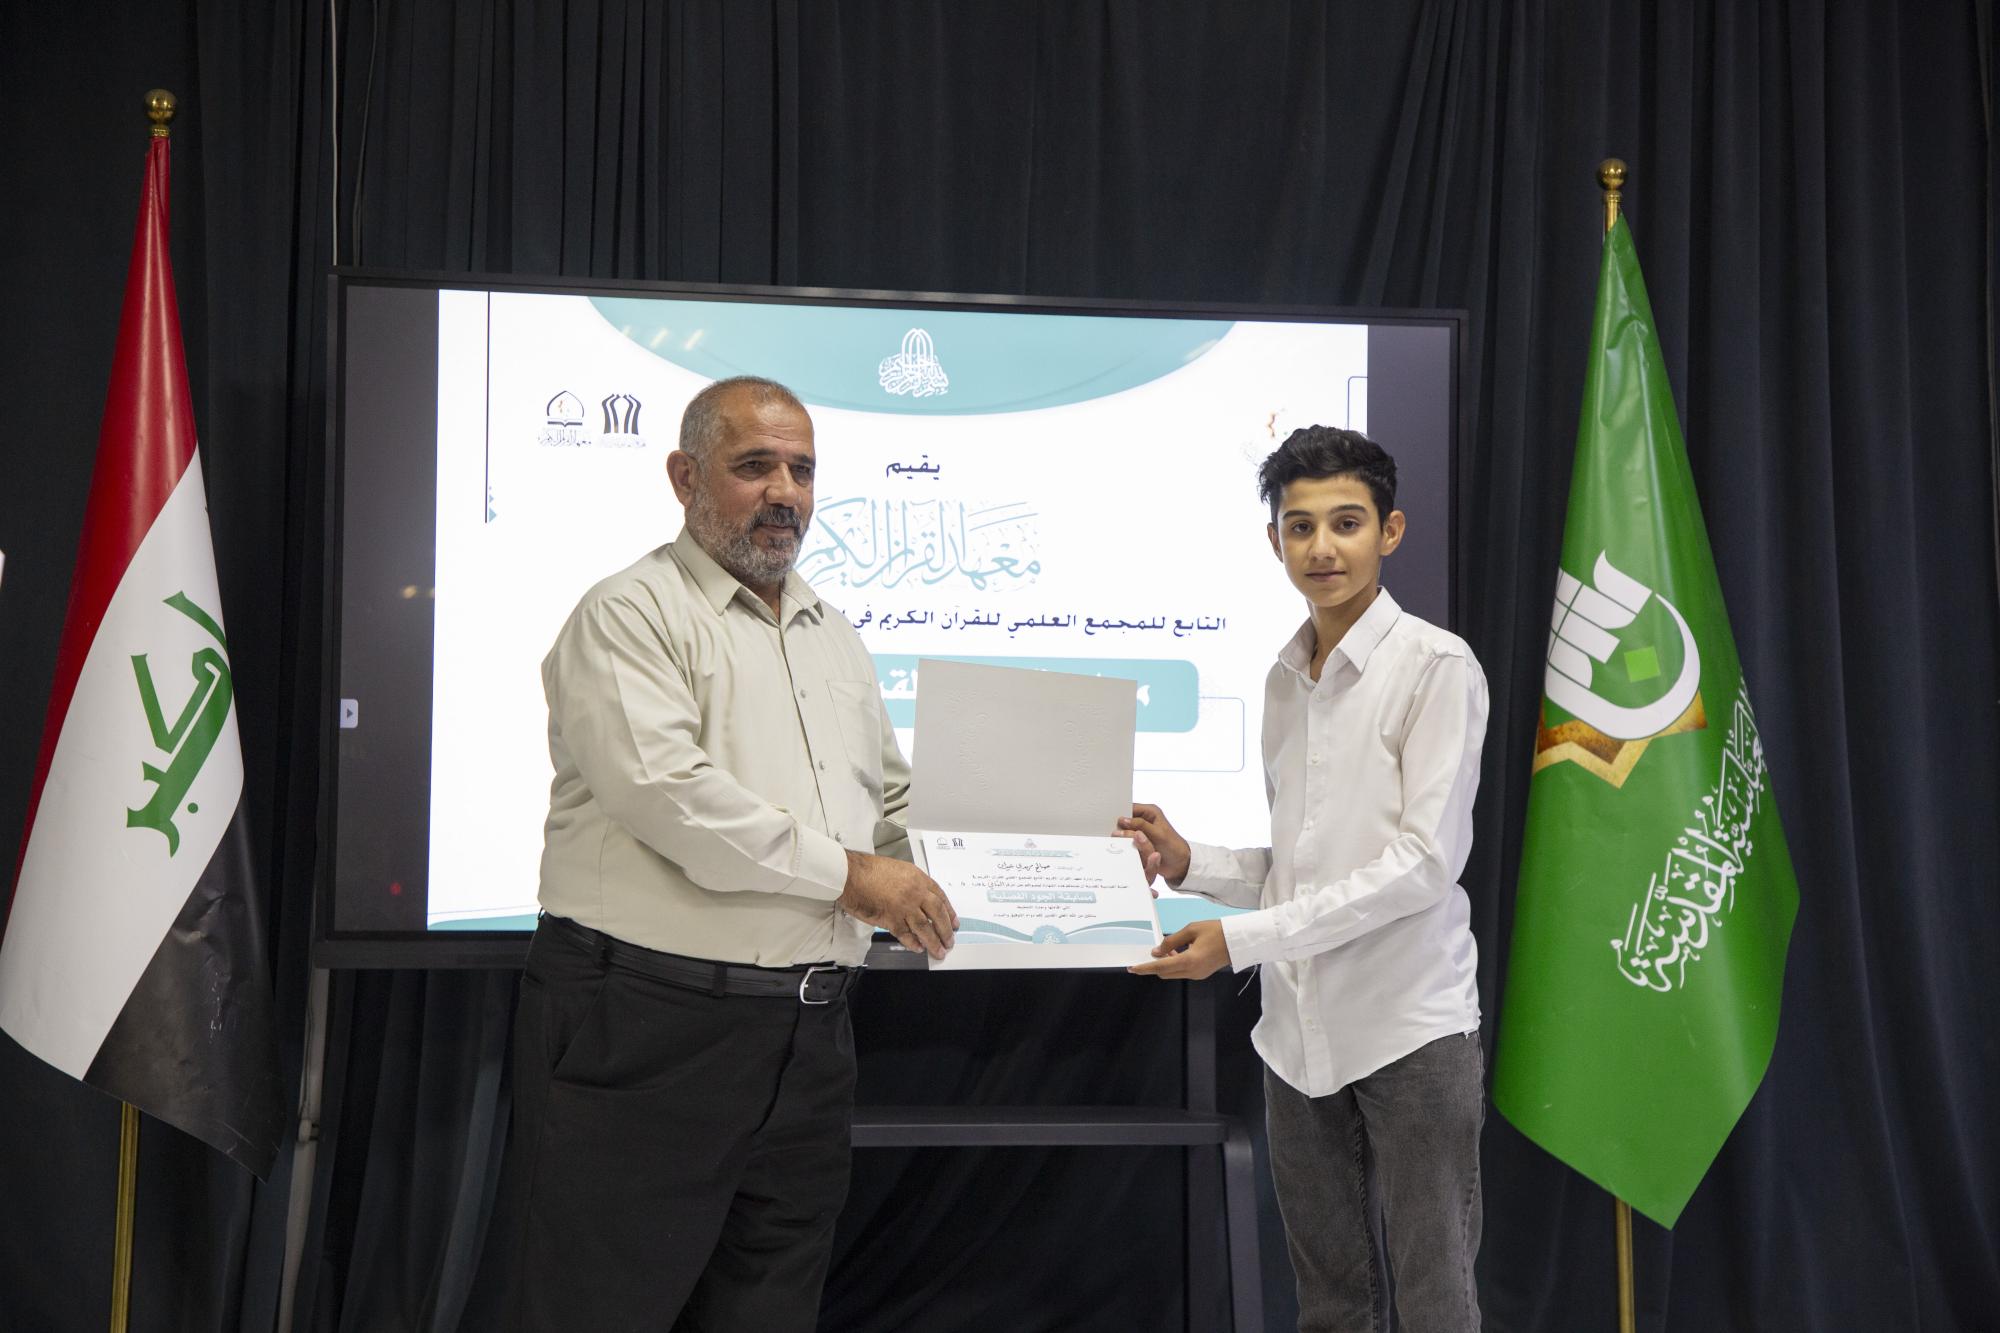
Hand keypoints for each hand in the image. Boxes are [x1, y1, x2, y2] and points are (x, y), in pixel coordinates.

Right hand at [837, 851, 957, 958]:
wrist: (851, 874)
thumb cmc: (870, 870)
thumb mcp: (900, 869)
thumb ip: (913, 884)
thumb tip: (921, 898)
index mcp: (919, 879)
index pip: (941, 898)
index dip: (950, 913)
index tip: (954, 923)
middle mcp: (915, 893)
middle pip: (938, 915)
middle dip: (946, 930)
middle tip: (949, 941)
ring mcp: (904, 907)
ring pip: (925, 928)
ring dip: (933, 942)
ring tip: (938, 951)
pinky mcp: (890, 919)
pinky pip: (905, 935)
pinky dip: (913, 943)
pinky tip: (918, 948)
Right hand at [1118, 803, 1189, 885]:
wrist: (1178, 864)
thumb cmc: (1173, 846)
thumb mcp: (1157, 833)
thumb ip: (1140, 825)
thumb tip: (1123, 820)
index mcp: (1150, 811)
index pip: (1130, 808)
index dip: (1122, 814)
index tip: (1112, 822)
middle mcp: (1144, 819)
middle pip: (1126, 820)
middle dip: (1120, 827)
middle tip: (1114, 834)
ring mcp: (1141, 831)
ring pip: (1125, 831)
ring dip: (1122, 837)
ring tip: (1116, 842)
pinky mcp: (1138, 841)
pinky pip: (1127, 840)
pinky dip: (1124, 844)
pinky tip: (1121, 847)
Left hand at [1128, 918, 1231, 980]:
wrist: (1239, 940)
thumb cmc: (1217, 931)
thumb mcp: (1192, 929)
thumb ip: (1172, 941)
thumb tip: (1157, 951)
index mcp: (1189, 961)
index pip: (1160, 967)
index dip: (1145, 968)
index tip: (1132, 968)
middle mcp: (1192, 972)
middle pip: (1164, 973)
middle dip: (1153, 966)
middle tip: (1148, 953)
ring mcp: (1197, 975)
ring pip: (1173, 973)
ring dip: (1165, 964)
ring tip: (1163, 949)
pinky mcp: (1201, 974)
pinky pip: (1182, 972)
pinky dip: (1174, 964)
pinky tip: (1175, 952)